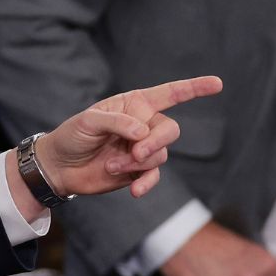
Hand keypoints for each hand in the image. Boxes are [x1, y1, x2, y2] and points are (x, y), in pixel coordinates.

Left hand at [37, 76, 222, 198]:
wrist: (58, 166)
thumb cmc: (71, 136)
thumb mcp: (88, 122)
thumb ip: (117, 122)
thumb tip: (142, 132)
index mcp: (134, 105)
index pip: (169, 94)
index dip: (194, 88)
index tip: (217, 84)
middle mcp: (143, 125)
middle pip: (169, 129)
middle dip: (156, 141)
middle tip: (136, 152)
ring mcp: (141, 149)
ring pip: (160, 154)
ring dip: (137, 162)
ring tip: (111, 165)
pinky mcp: (137, 171)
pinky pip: (153, 176)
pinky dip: (146, 183)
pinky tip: (136, 190)